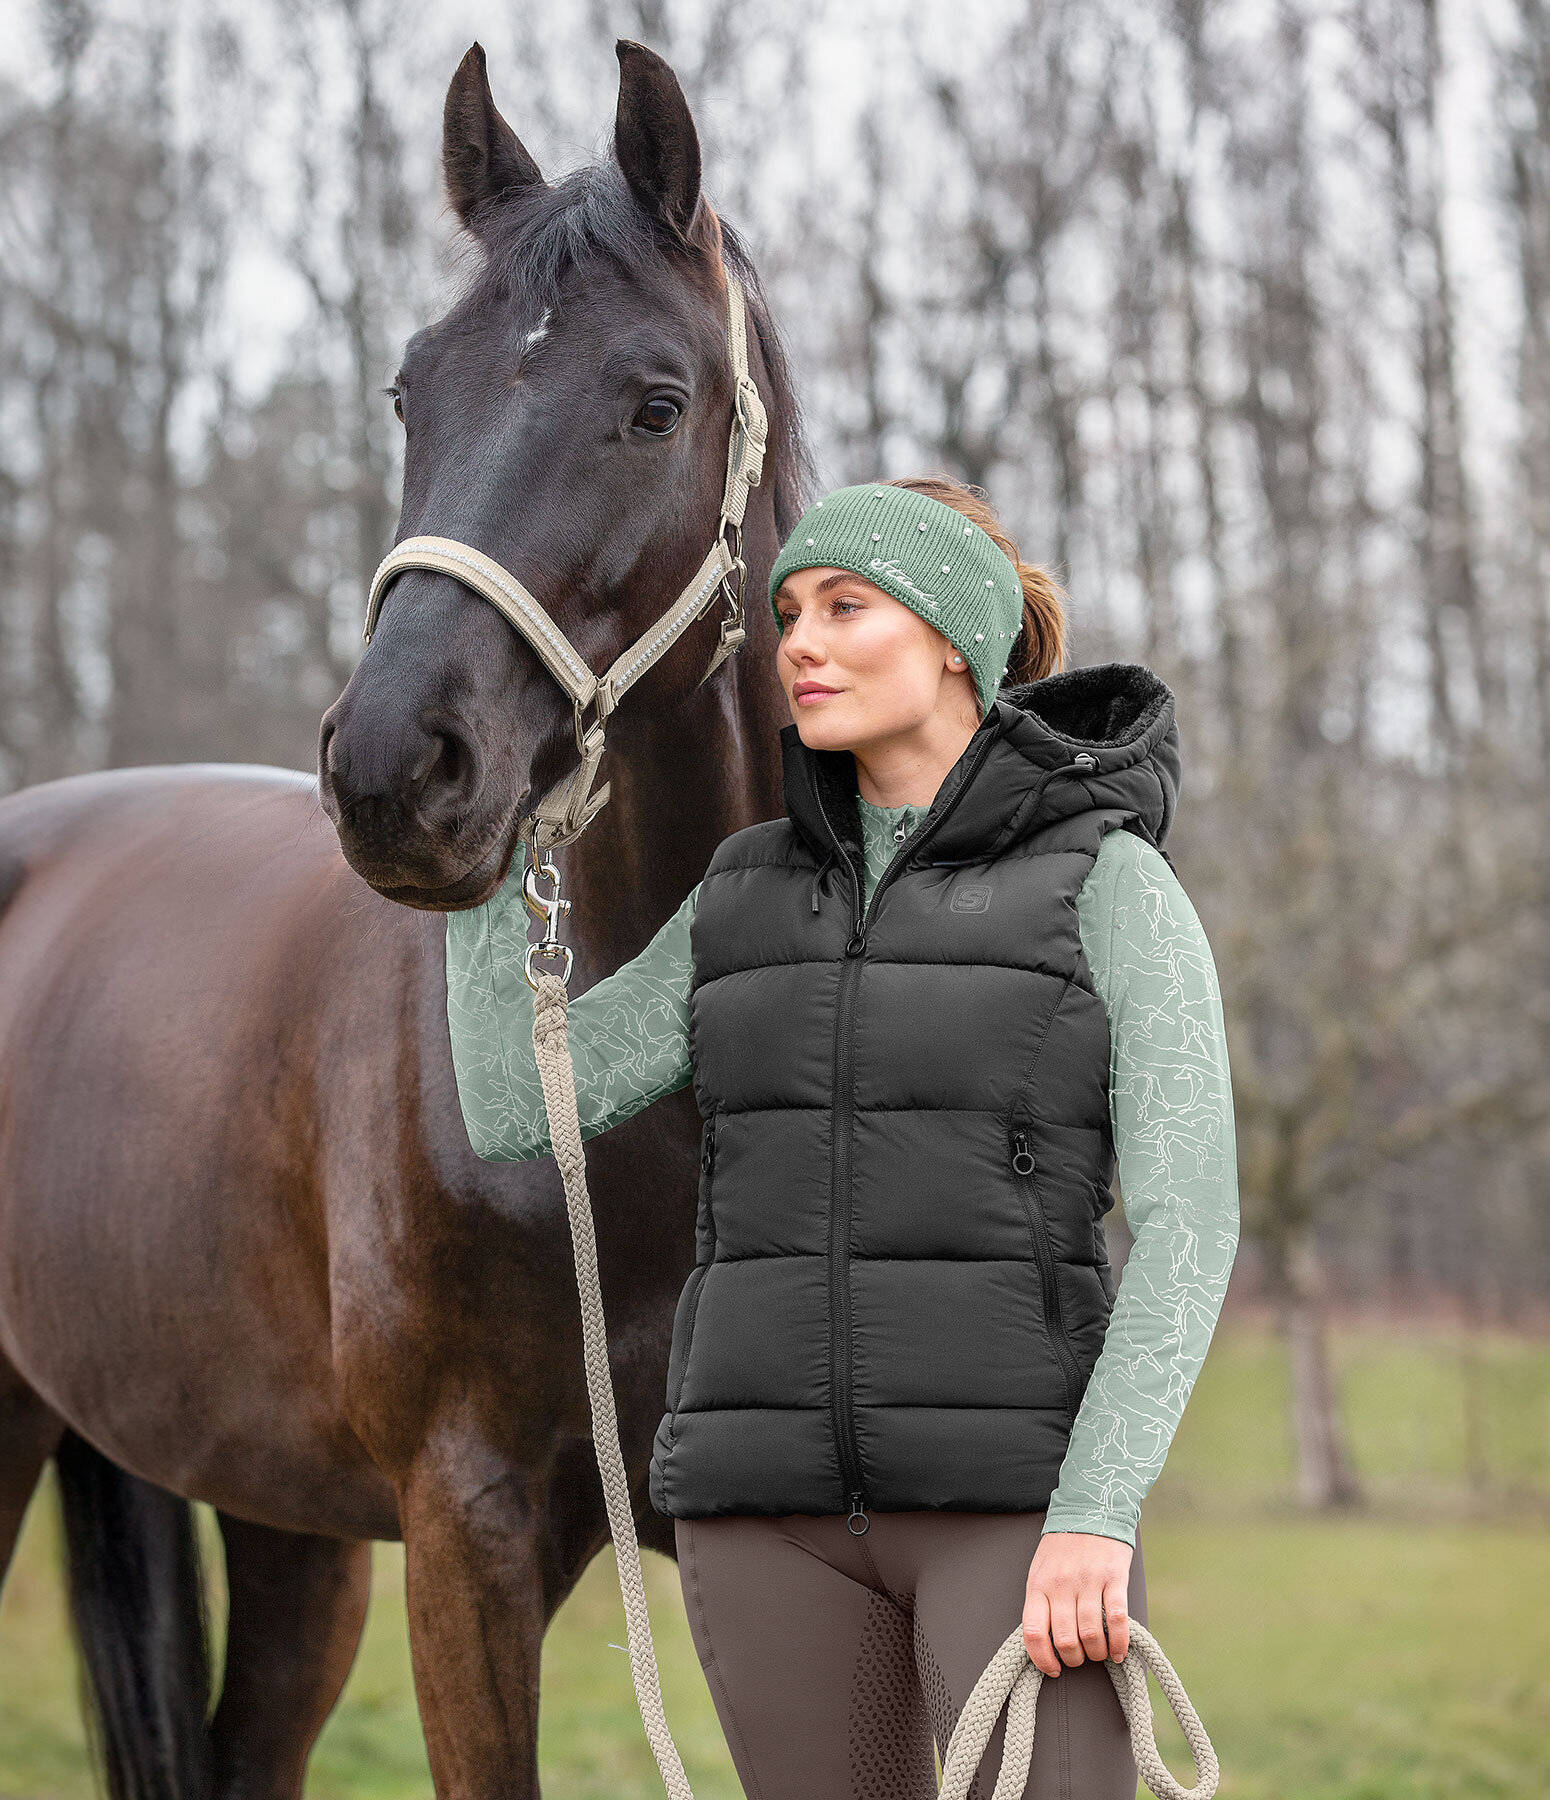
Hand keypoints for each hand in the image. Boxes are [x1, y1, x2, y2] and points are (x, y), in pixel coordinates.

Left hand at [1022, 1530, 1132, 1675]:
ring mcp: (1088, 1581)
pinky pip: (1117, 1619)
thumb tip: (1044, 1644)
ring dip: (1096, 1653)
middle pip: (1066, 1640)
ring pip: (1091, 1634)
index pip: (1034, 1633)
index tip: (1053, 1669)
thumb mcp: (1040, 1571)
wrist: (1089, 1509)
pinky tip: (1118, 1651)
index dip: (1042, 1660)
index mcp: (1039, 1585)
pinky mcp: (1114, 1577)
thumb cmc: (1062, 1547)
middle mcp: (1061, 1585)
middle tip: (1080, 1658)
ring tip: (1099, 1653)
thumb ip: (1041, 1603)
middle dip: (1074, 1659)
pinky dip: (1119, 1643)